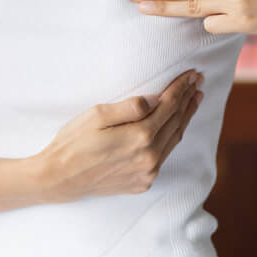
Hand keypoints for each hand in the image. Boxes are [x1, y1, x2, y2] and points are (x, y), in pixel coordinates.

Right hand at [36, 69, 204, 202]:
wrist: (58, 178)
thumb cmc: (74, 142)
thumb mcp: (97, 115)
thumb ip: (130, 107)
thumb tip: (156, 98)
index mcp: (140, 137)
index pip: (169, 106)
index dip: (181, 88)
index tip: (191, 74)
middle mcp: (149, 157)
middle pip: (176, 121)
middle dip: (188, 99)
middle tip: (198, 81)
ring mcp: (147, 173)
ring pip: (174, 140)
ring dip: (185, 118)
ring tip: (194, 100)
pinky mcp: (142, 182)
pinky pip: (164, 156)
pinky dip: (172, 137)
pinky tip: (174, 126)